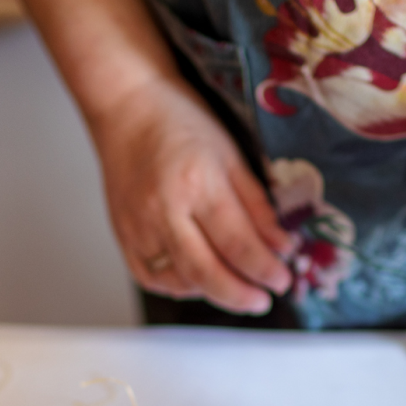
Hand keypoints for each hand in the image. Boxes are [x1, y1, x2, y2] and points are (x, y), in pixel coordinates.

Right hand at [89, 76, 294, 313]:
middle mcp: (162, 210)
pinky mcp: (122, 236)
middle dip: (241, 294)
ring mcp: (137, 227)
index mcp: (197, 184)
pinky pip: (152, 278)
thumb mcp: (231, 155)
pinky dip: (179, 286)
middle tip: (263, 299)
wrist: (126, 106)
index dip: (266, 269)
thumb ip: (257, 205)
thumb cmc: (179, 122)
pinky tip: (199, 280)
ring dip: (213, 292)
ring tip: (236, 288)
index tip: (282, 280)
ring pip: (179, 281)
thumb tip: (281, 247)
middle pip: (206, 273)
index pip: (238, 244)